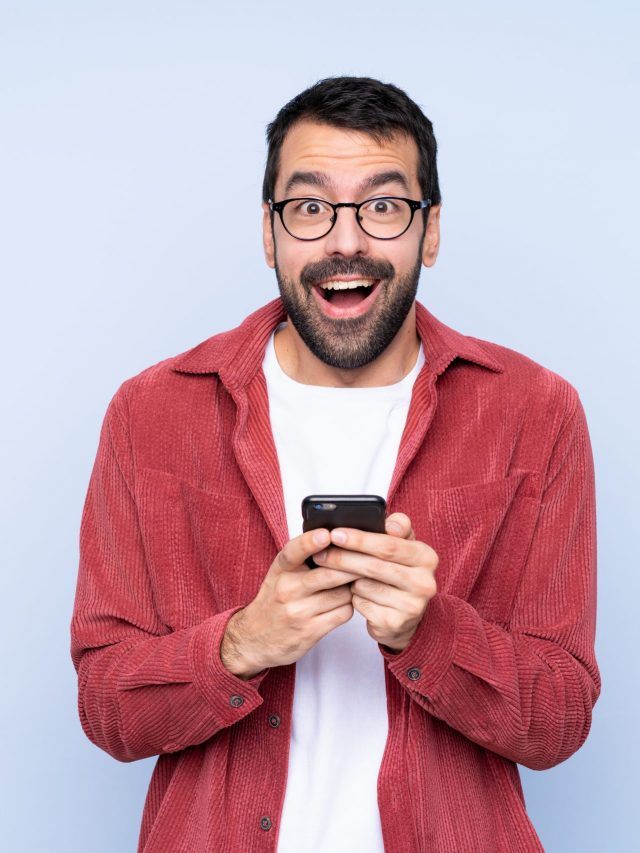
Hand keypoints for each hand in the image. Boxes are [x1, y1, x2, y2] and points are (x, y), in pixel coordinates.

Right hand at [221, 528, 360, 677]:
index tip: (326, 534)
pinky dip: (349, 605)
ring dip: (352, 587)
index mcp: (280, 570)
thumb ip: (302, 558)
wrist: (254, 639)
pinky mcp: (311, 631)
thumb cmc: (274, 600)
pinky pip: (343, 613)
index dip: (310, 542)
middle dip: (352, 566)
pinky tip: (344, 602)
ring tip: (352, 583)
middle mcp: (287, 589)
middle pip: (329, 574)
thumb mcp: (279, 574)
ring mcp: (299, 612)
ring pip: (342, 594)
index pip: (293, 552)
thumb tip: (337, 540)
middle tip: (368, 558)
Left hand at [313, 513, 437, 651]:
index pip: (389, 545)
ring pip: (364, 585)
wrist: (405, 616)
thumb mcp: (402, 546)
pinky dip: (354, 597)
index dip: (359, 539)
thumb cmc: (398, 571)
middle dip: (343, 558)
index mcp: (426, 557)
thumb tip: (390, 523)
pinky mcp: (395, 623)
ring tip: (345, 575)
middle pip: (374, 566)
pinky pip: (362, 604)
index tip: (335, 534)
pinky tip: (357, 594)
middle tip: (320, 554)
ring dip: (347, 579)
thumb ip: (397, 527)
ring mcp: (411, 605)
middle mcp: (424, 582)